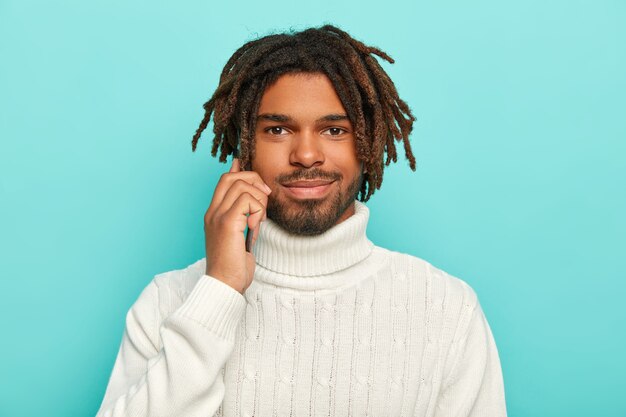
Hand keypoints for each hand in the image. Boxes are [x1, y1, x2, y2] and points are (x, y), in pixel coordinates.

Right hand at [203, 158, 270, 293]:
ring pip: (242, 186)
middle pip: (232, 177)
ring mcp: (218, 216)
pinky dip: (258, 210)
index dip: (242, 173)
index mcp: (213, 214)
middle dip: (254, 181)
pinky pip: (248, 200)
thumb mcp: (240, 236)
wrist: (224, 285)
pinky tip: (256, 227)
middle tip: (265, 199)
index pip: (224, 180)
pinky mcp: (227, 223)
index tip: (258, 184)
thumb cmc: (233, 266)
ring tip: (260, 220)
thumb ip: (244, 218)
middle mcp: (212, 212)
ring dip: (259, 200)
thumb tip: (254, 200)